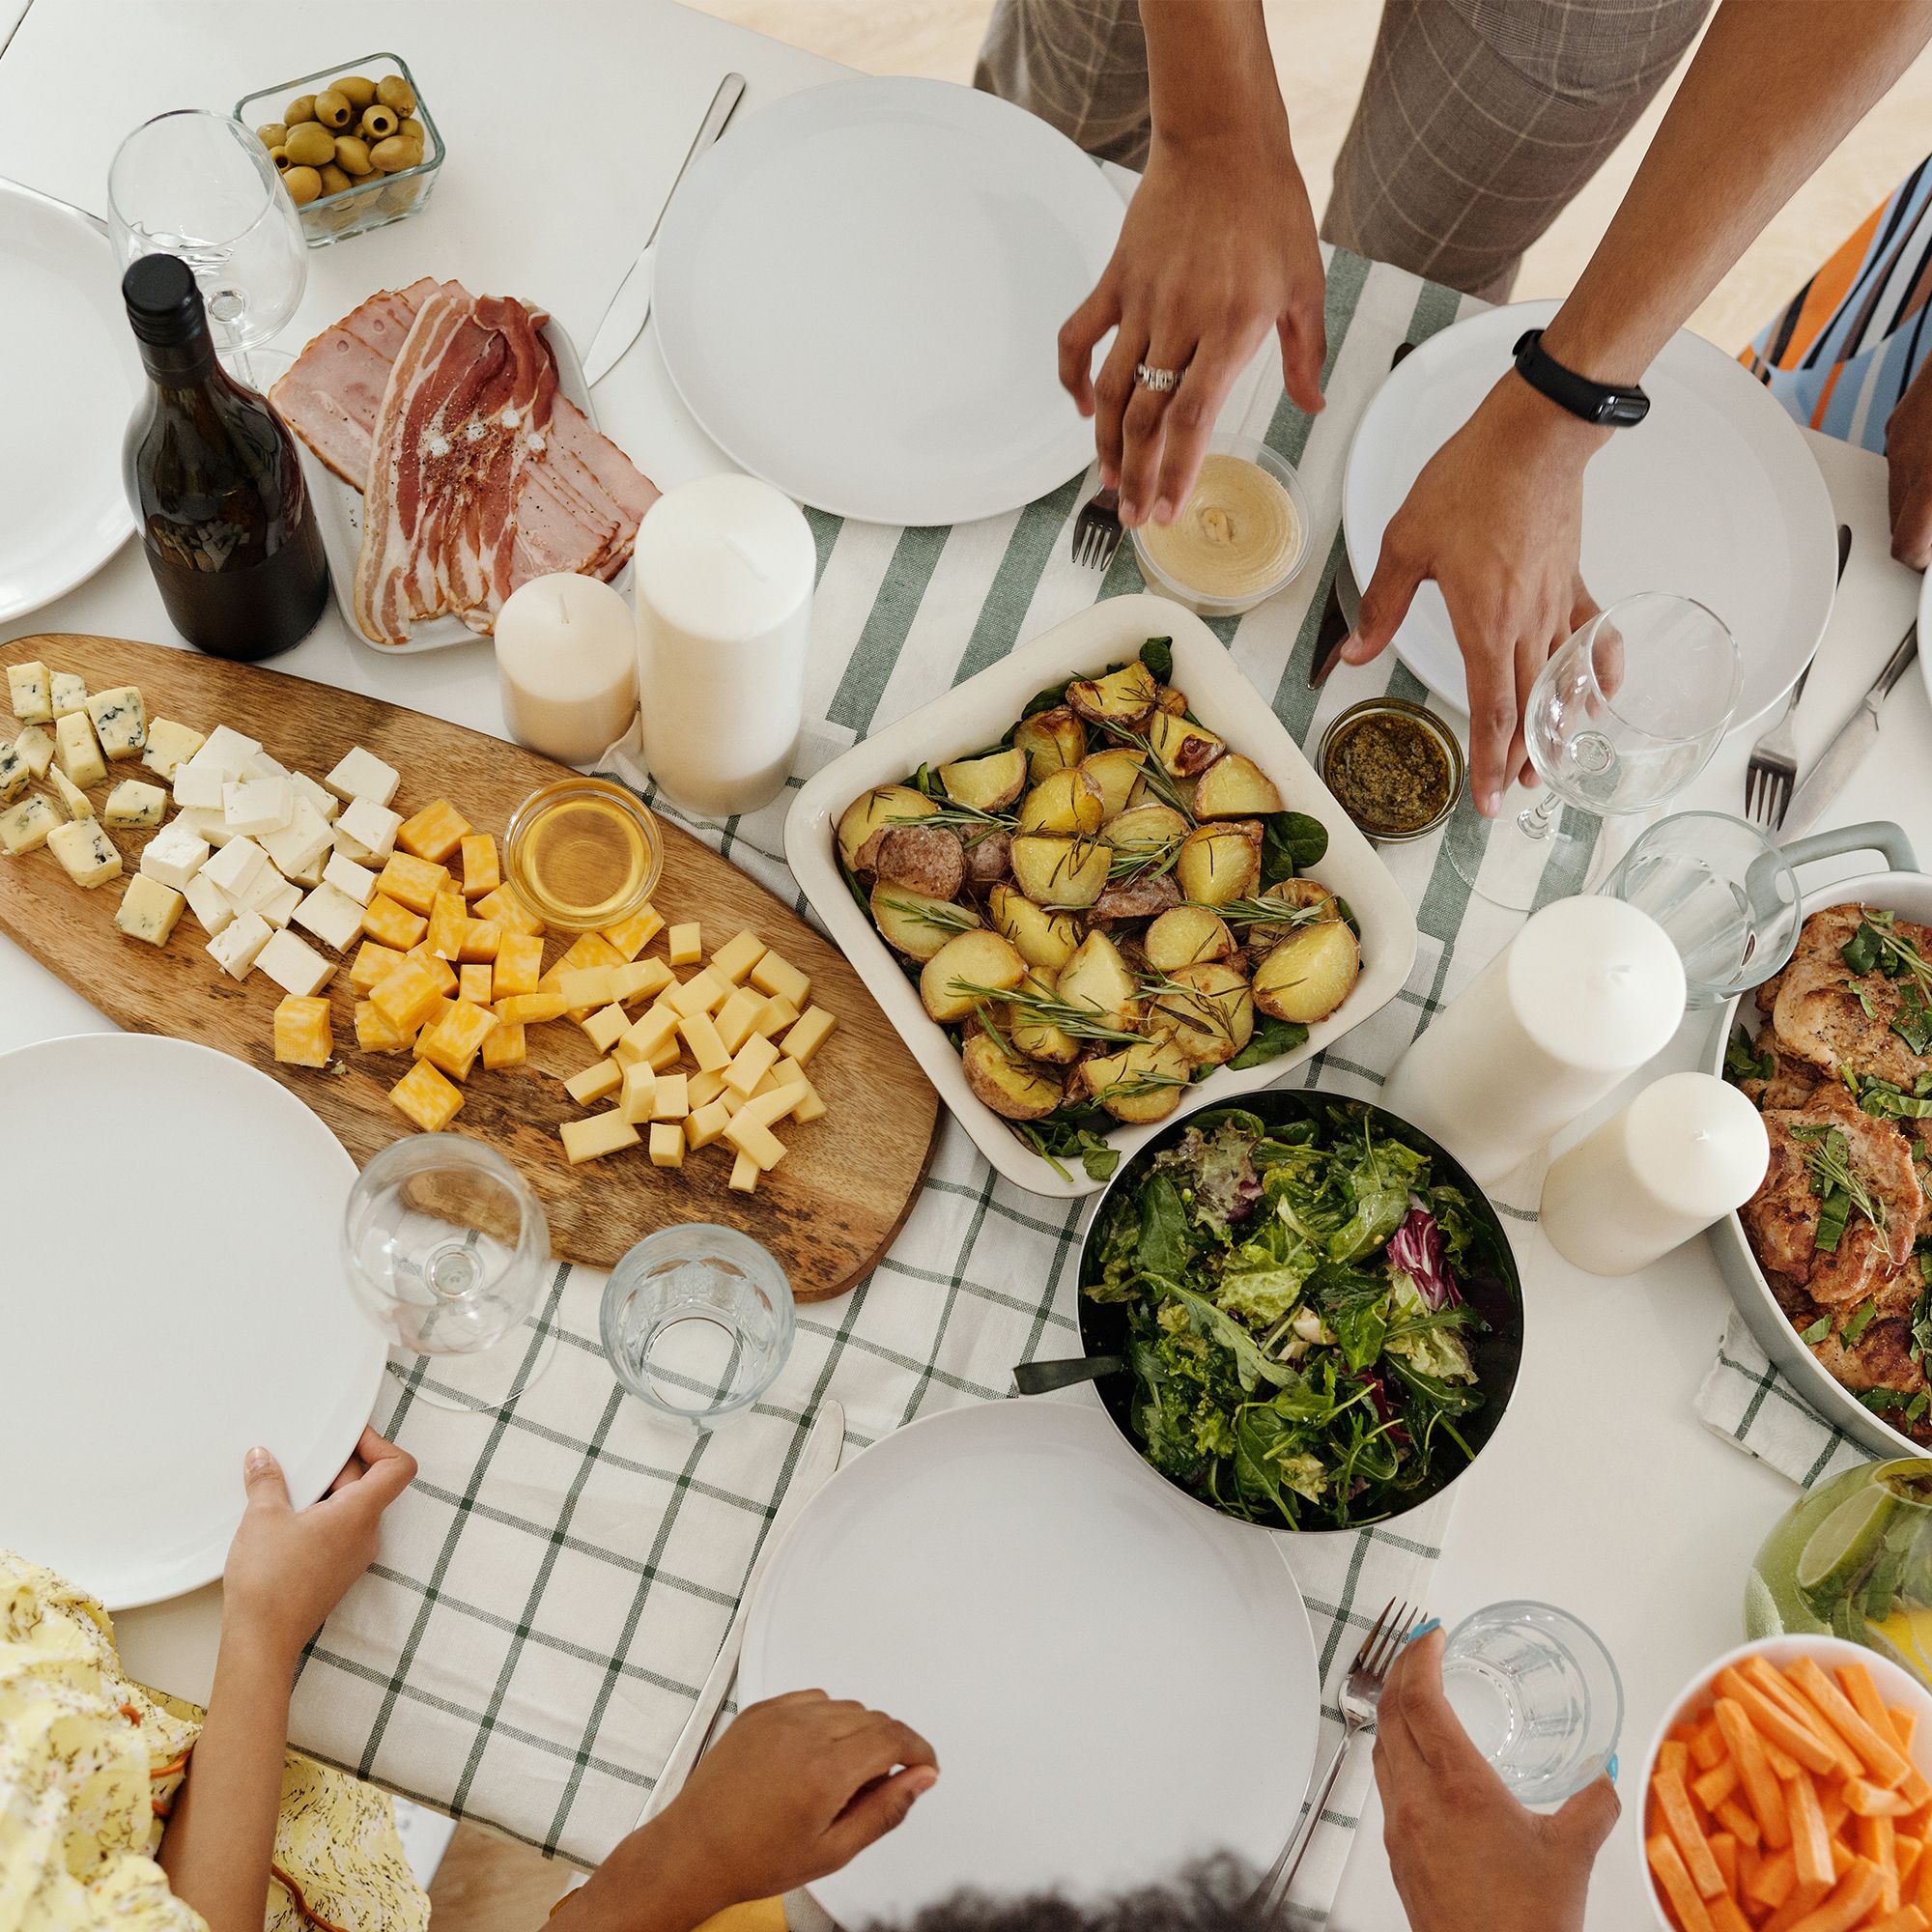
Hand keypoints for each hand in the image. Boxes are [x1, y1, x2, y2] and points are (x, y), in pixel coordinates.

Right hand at [222, 1426, 416, 1672]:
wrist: (262, 1641)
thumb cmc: (270, 1584)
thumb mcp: (262, 1517)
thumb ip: (267, 1480)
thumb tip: (262, 1458)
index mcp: (361, 1514)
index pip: (398, 1467)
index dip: (378, 1444)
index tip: (346, 1437)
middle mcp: (367, 1534)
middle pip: (370, 1483)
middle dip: (339, 1465)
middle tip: (304, 1459)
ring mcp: (353, 1555)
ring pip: (352, 1507)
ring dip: (325, 1491)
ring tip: (287, 1487)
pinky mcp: (336, 1570)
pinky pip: (339, 1530)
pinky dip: (318, 1515)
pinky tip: (284, 1517)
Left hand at [570, 1692, 937, 1931]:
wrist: (694, 1850)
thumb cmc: (754, 1859)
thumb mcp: (833, 1850)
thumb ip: (885, 1810)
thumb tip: (921, 1779)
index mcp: (826, 1771)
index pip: (894, 1738)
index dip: (918, 1750)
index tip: (924, 1764)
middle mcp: (803, 1734)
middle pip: (873, 1719)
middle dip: (888, 1747)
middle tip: (875, 1786)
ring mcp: (778, 1716)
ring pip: (845, 1706)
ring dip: (856, 1731)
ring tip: (837, 1776)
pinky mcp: (759, 1710)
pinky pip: (811, 1699)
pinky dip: (824, 1718)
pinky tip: (812, 1754)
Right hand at [1058, 120, 1324, 530]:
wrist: (1223, 142)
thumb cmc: (1271, 209)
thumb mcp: (1306, 284)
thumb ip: (1306, 353)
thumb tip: (1312, 405)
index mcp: (1232, 329)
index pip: (1193, 418)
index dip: (1174, 471)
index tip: (1166, 510)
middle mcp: (1182, 322)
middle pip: (1147, 418)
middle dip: (1136, 475)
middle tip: (1133, 518)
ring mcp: (1142, 301)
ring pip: (1112, 389)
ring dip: (1105, 443)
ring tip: (1106, 483)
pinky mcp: (1116, 280)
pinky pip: (1080, 337)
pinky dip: (1074, 377)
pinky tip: (1083, 409)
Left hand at [1343, 375, 1610, 813]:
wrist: (1533, 436)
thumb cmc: (1471, 481)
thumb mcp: (1404, 544)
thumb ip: (1380, 606)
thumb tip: (1353, 653)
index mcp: (1483, 623)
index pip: (1490, 710)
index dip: (1489, 760)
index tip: (1488, 799)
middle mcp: (1526, 624)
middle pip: (1530, 708)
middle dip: (1522, 758)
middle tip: (1517, 793)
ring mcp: (1556, 603)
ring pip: (1562, 683)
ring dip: (1559, 729)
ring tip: (1553, 764)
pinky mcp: (1574, 580)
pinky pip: (1592, 637)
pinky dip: (1598, 671)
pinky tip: (1601, 696)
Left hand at [1373, 1629, 1617, 1931]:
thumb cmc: (1527, 1922)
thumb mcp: (1572, 1853)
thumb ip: (1593, 1803)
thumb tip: (1607, 1774)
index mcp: (1457, 1786)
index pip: (1418, 1698)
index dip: (1418, 1655)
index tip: (1432, 1633)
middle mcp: (1418, 1801)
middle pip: (1388, 1713)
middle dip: (1400, 1671)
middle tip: (1422, 1651)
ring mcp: (1400, 1828)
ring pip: (1380, 1748)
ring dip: (1393, 1711)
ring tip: (1416, 1695)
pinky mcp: (1396, 1854)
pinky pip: (1384, 1785)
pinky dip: (1395, 1752)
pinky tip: (1419, 1761)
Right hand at [1887, 359, 1931, 568]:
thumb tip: (1931, 538)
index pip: (1907, 547)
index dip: (1920, 560)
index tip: (1929, 562)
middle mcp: (1909, 461)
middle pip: (1900, 523)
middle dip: (1923, 529)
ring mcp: (1900, 438)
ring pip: (1900, 492)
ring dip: (1921, 498)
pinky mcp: (1899, 421)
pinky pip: (1901, 461)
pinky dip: (1920, 468)